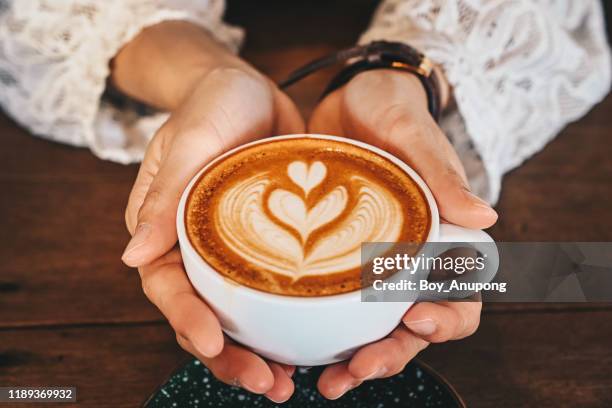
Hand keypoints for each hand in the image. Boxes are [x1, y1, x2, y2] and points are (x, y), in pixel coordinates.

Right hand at [116, 22, 303, 402]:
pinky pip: (277, 290)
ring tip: (286, 381)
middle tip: (265, 383)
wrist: (250, 89)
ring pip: (242, 314)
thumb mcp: (188, 142)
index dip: (187, 319)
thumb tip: (131, 256)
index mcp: (164, 232)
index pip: (167, 287)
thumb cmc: (211, 106)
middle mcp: (196, 251)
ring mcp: (233, 252)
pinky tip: (312, 344)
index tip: (213, 343)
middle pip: (206, 315)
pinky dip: (290, 320)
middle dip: (230, 356)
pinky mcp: (270, 246)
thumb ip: (163, 198)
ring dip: (260, 351)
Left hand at [309, 69, 496, 398]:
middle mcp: (406, 260)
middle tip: (360, 368)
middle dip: (391, 353)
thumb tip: (486, 215)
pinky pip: (326, 304)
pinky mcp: (329, 259)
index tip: (419, 319)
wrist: (349, 98)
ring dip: (352, 359)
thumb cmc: (391, 111)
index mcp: (440, 238)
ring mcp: (366, 264)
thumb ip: (443, 171)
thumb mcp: (412, 133)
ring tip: (325, 380)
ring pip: (368, 328)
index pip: (460, 294)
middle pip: (410, 326)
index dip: (447, 317)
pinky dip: (314, 333)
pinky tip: (290, 351)